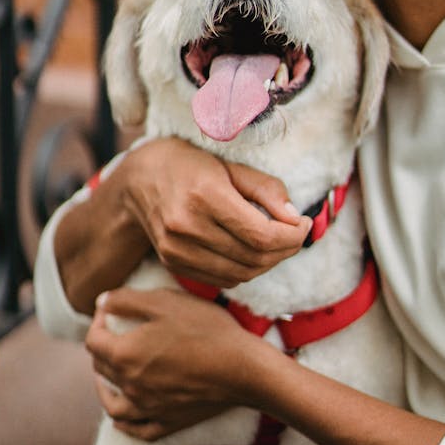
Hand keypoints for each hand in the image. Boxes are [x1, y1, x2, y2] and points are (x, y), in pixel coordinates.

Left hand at [86, 286, 273, 439]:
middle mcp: (130, 385)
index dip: (98, 321)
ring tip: (107, 377)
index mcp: (124, 354)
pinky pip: (137, 429)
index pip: (93, 340)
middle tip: (115, 333)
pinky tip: (124, 417)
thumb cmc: (206, 331)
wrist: (243, 369)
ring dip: (104, 388)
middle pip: (101, 368)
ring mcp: (148, 408)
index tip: (111, 310)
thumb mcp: (167, 302)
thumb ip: (127, 300)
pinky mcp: (168, 422)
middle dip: (102, 348)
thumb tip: (101, 302)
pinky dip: (125, 424)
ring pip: (112, 404)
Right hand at [121, 138, 312, 288]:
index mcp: (204, 197)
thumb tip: (294, 217)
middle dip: (286, 249)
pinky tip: (254, 251)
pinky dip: (247, 270)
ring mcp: (177, 250)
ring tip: (280, 242)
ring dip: (270, 262)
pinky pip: (224, 279)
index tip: (304, 223)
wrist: (140, 180)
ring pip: (242, 273)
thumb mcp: (231, 165)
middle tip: (297, 233)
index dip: (292, 236)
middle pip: (254, 257)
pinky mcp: (174, 264)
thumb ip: (266, 189)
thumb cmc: (192, 166)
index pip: (261, 234)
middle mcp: (187, 227)